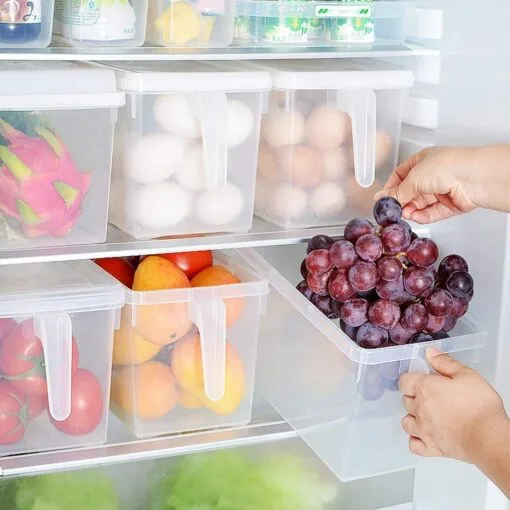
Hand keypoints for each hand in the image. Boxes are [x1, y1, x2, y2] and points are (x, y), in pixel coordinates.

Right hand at [375, 145, 509, 222]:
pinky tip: (415, 218)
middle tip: (393, 210)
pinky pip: (433, 212)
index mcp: (423, 161)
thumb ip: (397, 192)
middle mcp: (433, 174)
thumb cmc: (446, 166)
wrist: (473, 177)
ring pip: (421, 204)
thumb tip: (381, 198)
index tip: (383, 199)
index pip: (401, 175)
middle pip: (411, 192)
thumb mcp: (413, 178)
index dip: (391, 187)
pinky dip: (424, 216)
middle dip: (402, 202)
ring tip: (405, 214)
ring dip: (411, 210)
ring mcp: (442, 190)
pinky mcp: (450, 204)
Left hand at [399, 347, 508, 463]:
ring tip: (426, 415)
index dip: (411, 379)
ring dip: (412, 417)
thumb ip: (445, 362)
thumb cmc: (479, 405)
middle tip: (430, 396)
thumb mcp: (466, 374)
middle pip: (405, 400)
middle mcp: (419, 409)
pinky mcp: (432, 448)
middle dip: (414, 397)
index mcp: (424, 388)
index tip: (422, 380)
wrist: (488, 436)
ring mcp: (423, 430)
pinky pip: (413, 445)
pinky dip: (416, 440)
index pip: (404, 382)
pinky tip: (424, 435)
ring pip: (406, 422)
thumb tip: (429, 352)